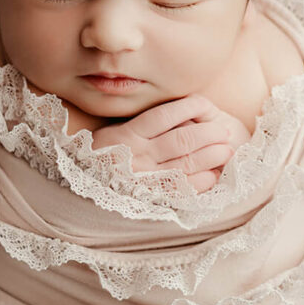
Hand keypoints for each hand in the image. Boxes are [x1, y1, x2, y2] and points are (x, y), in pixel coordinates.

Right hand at [93, 95, 247, 193]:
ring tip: (227, 149)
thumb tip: (180, 114)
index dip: (188, 107)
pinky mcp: (151, 200)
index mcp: (127, 135)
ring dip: (211, 155)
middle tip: (225, 131)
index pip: (164, 115)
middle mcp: (137, 156)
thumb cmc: (100, 157)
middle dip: (209, 134)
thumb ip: (140, 124)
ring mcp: (145, 179)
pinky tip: (213, 175)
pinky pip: (182, 190)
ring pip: (186, 164)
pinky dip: (201, 181)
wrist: (77, 191)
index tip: (206, 104)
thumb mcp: (112, 133)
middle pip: (182, 140)